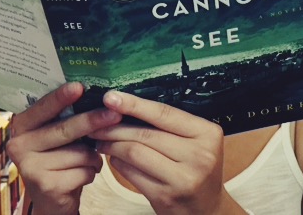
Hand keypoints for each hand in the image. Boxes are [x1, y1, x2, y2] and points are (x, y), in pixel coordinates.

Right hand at [6, 83, 121, 214]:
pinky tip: (85, 174)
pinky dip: (91, 172)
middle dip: (92, 121)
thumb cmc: (57, 157)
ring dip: (93, 156)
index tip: (79, 87)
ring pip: (78, 152)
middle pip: (64, 129)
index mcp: (21, 125)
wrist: (51, 198)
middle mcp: (19, 144)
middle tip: (114, 114)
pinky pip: (82, 171)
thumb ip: (63, 116)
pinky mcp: (46, 186)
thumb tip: (93, 94)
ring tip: (91, 159)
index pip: (43, 107)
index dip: (61, 97)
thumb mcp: (54, 134)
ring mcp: (30, 167)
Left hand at [89, 91, 244, 214]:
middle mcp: (199, 155)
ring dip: (112, 144)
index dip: (133, 104)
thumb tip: (124, 104)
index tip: (110, 97)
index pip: (163, 113)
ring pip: (134, 152)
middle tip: (95, 122)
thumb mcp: (193, 139)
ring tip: (100, 138)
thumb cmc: (195, 166)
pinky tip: (112, 157)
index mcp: (207, 133)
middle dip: (115, 126)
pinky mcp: (166, 197)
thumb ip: (168, 123)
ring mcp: (183, 179)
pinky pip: (131, 173)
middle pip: (145, 133)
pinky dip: (117, 162)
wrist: (207, 209)